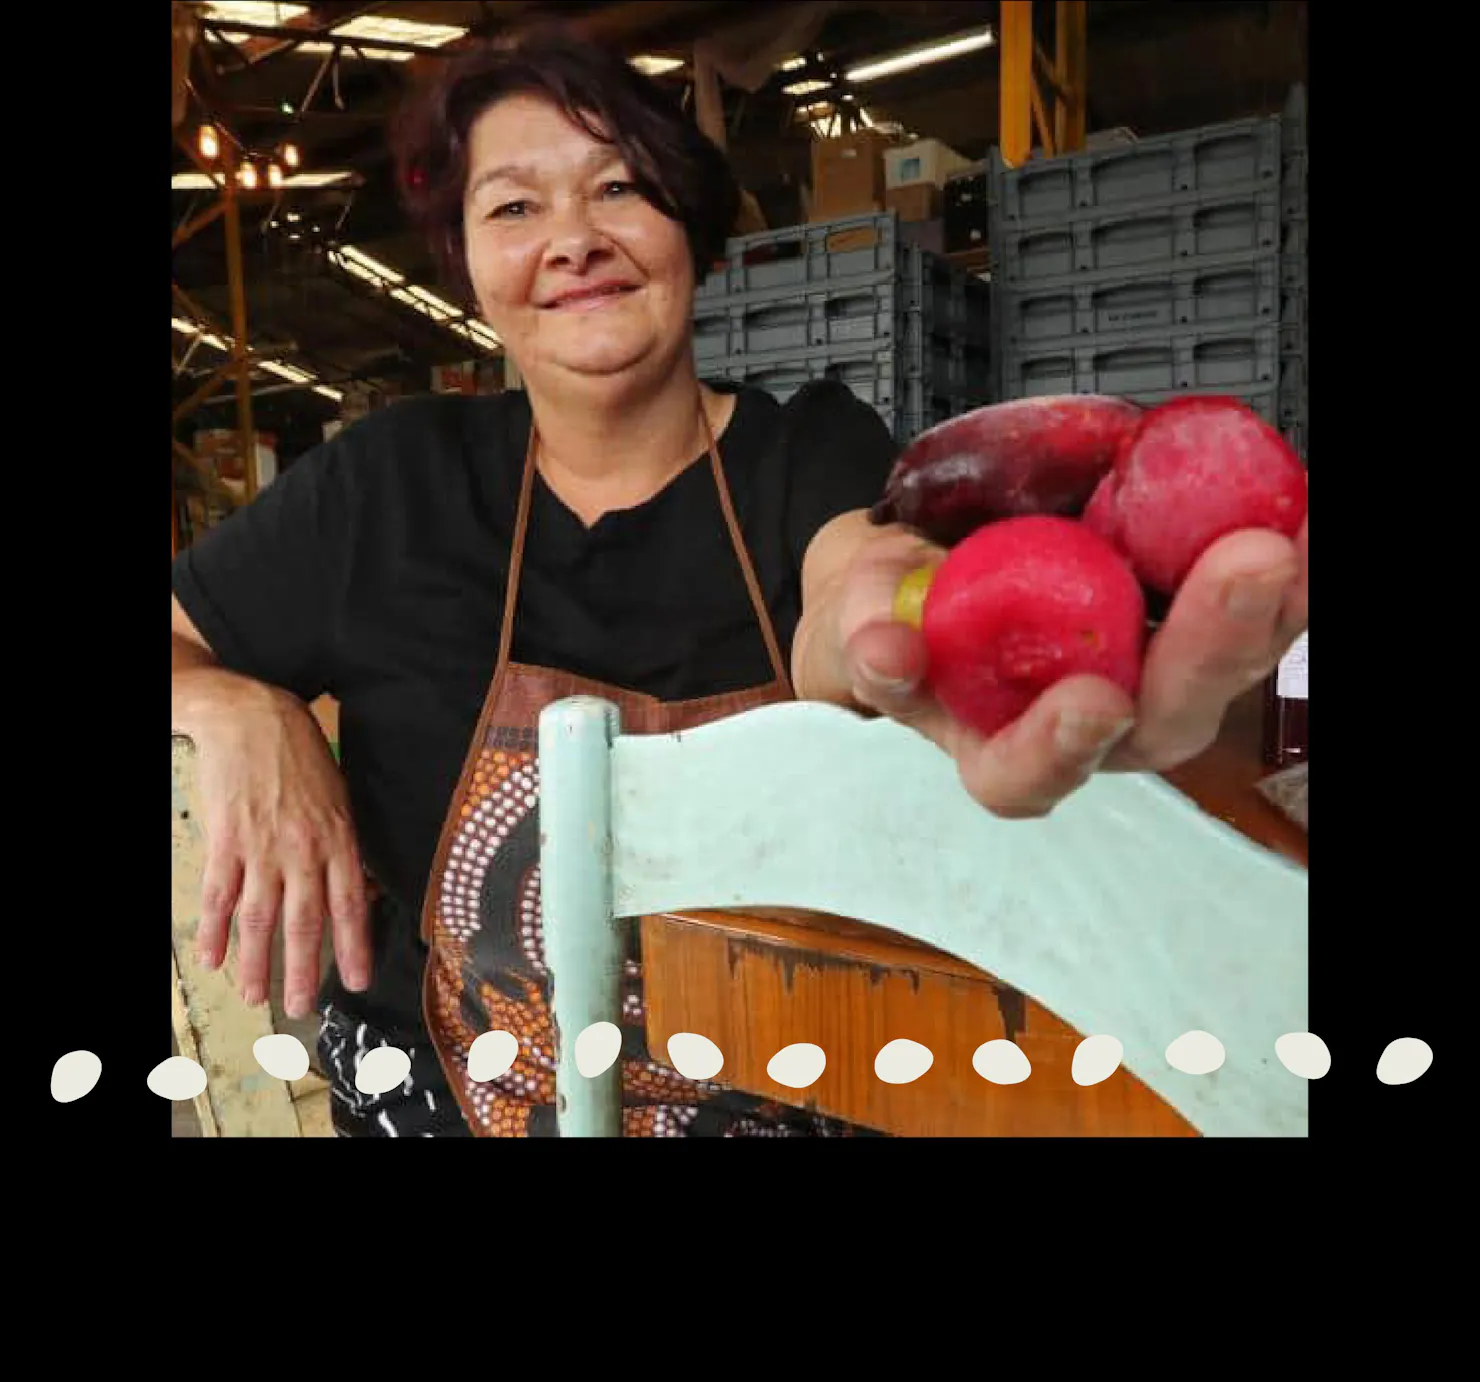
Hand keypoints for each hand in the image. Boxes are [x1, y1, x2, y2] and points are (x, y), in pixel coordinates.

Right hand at [186, 676, 371, 1017]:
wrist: (251, 716)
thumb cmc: (301, 755)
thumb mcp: (339, 797)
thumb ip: (344, 845)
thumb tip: (358, 891)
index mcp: (338, 839)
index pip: (351, 904)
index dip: (354, 946)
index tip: (356, 982)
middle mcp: (302, 849)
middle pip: (304, 922)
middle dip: (302, 970)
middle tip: (300, 1009)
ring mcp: (261, 847)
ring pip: (259, 918)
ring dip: (256, 962)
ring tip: (255, 995)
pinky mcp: (225, 840)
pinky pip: (219, 895)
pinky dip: (214, 931)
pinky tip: (212, 958)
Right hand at [836, 518, 1307, 818]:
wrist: (934, 567)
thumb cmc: (899, 610)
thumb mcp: (858, 614)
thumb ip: (865, 633)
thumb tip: (886, 650)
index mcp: (996, 747)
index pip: (1027, 776)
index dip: (1061, 748)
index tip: (1092, 700)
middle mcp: (1088, 729)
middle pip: (1162, 723)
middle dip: (1211, 650)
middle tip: (1247, 563)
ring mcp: (1145, 677)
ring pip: (1225, 670)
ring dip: (1270, 610)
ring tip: (1288, 533)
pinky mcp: (1185, 623)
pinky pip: (1250, 609)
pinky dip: (1285, 566)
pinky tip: (1300, 516)